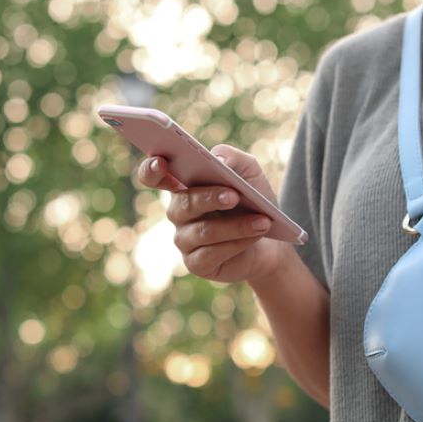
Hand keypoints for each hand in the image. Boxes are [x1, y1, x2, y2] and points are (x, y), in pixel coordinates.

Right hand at [136, 145, 291, 283]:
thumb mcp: (248, 171)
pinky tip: (256, 235)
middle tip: (234, 195)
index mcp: (182, 185)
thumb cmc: (252, 199)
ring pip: (203, 231)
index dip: (151, 169)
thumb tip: (218, 159)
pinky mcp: (196, 263)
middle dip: (210, 198)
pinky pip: (212, 254)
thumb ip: (232, 158)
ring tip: (262, 220)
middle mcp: (177, 212)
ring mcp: (184, 239)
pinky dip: (237, 243)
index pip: (153, 176)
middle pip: (184, 203)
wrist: (270, 236)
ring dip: (236, 225)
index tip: (161, 162)